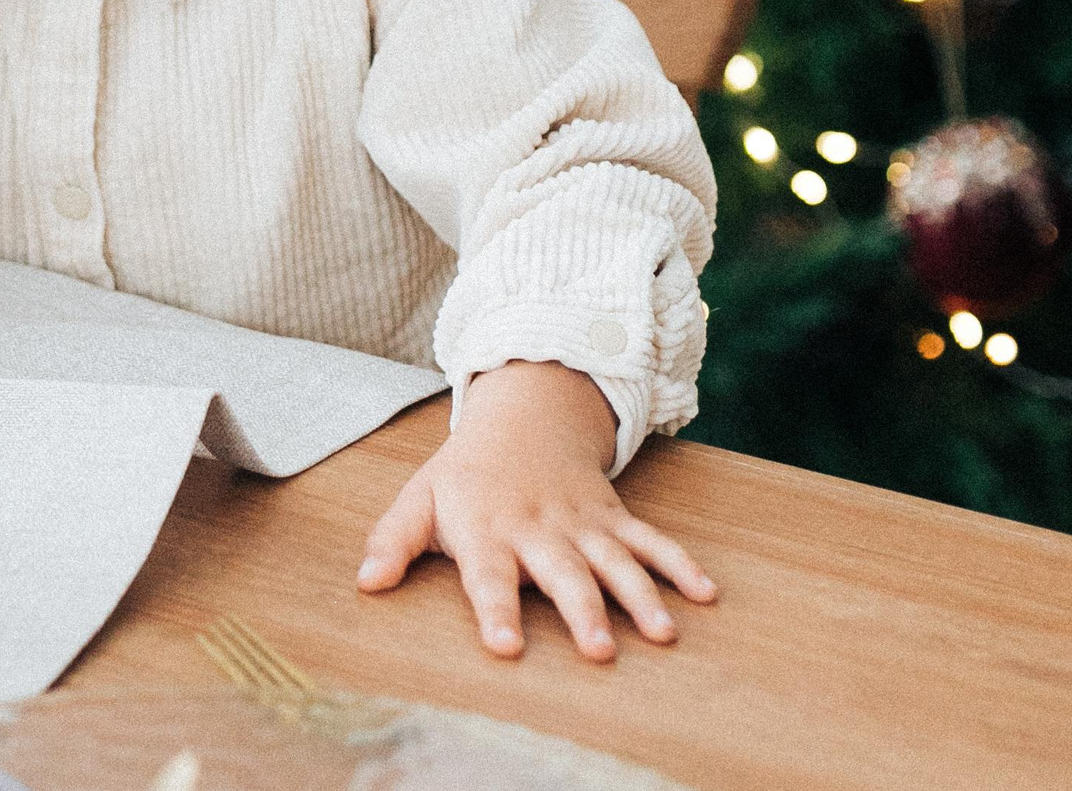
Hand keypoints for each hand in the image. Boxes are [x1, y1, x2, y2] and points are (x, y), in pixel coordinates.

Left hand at [356, 359, 715, 662]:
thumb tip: (365, 584)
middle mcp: (538, 528)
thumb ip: (392, 540)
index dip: (496, 610)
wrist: (522, 418)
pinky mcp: (613, 517)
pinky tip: (706, 594)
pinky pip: (651, 540)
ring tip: (663, 633)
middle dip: (582, 611)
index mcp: (486, 529)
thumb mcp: (419, 498)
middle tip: (598, 652)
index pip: (488, 576)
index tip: (507, 646)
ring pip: (615, 560)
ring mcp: (582, 522)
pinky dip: (680, 564)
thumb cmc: (464, 475)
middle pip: (562, 574)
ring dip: (641, 596)